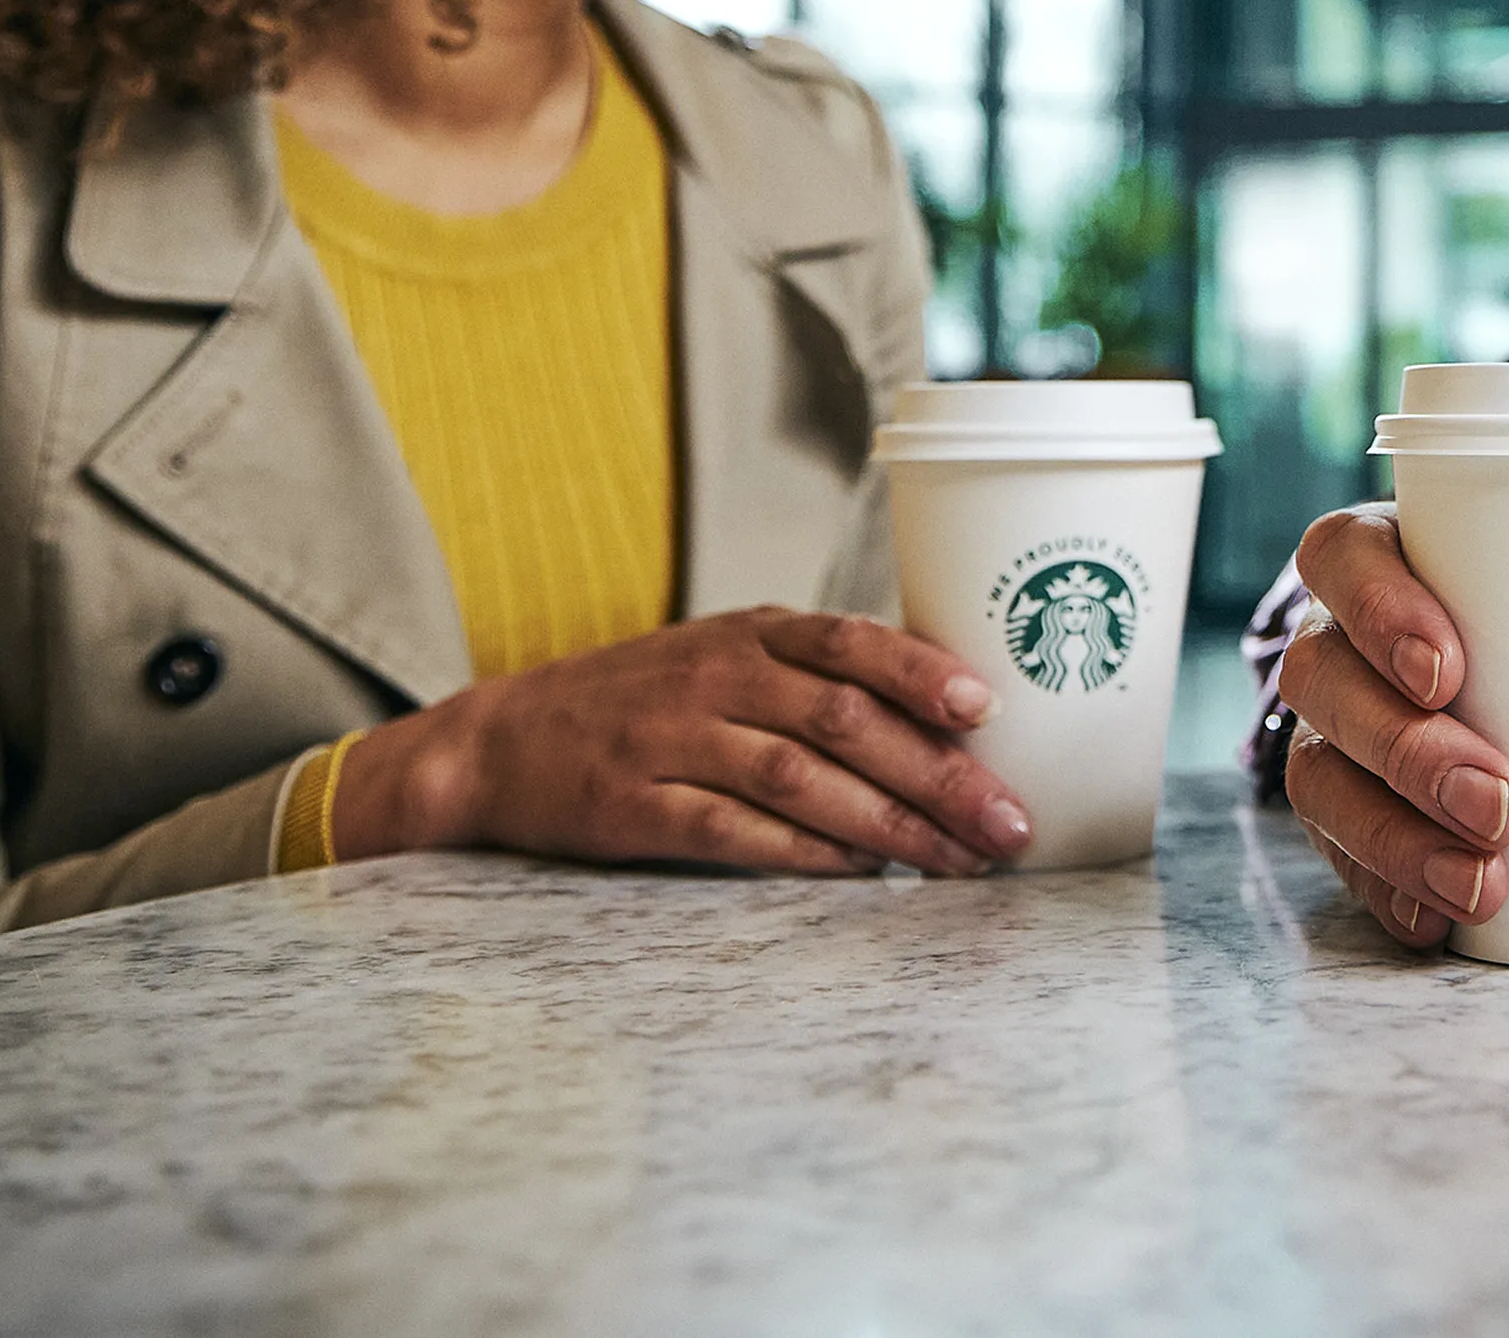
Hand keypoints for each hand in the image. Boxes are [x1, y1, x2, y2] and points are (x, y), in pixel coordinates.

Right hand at [329, 606, 1034, 875]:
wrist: (500, 740)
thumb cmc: (643, 700)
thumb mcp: (725, 657)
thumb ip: (817, 676)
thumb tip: (947, 714)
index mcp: (747, 634)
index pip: (848, 641)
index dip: (921, 673)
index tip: (989, 709)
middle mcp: (714, 679)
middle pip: (842, 719)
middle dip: (937, 775)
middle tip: (1007, 821)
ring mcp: (670, 743)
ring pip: (800, 779)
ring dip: (890, 825)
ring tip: (958, 860)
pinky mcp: (634, 809)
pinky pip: (732, 831)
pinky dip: (803, 853)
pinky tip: (860, 874)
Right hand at [1278, 503, 1508, 947]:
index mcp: (1400, 559)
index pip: (1341, 555)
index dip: (1377, 606)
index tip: (1449, 670)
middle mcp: (1346, 641)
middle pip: (1323, 676)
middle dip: (1405, 747)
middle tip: (1498, 800)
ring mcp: (1338, 729)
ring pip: (1319, 772)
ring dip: (1395, 834)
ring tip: (1483, 880)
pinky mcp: (1349, 809)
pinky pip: (1338, 852)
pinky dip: (1386, 888)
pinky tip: (1437, 920)